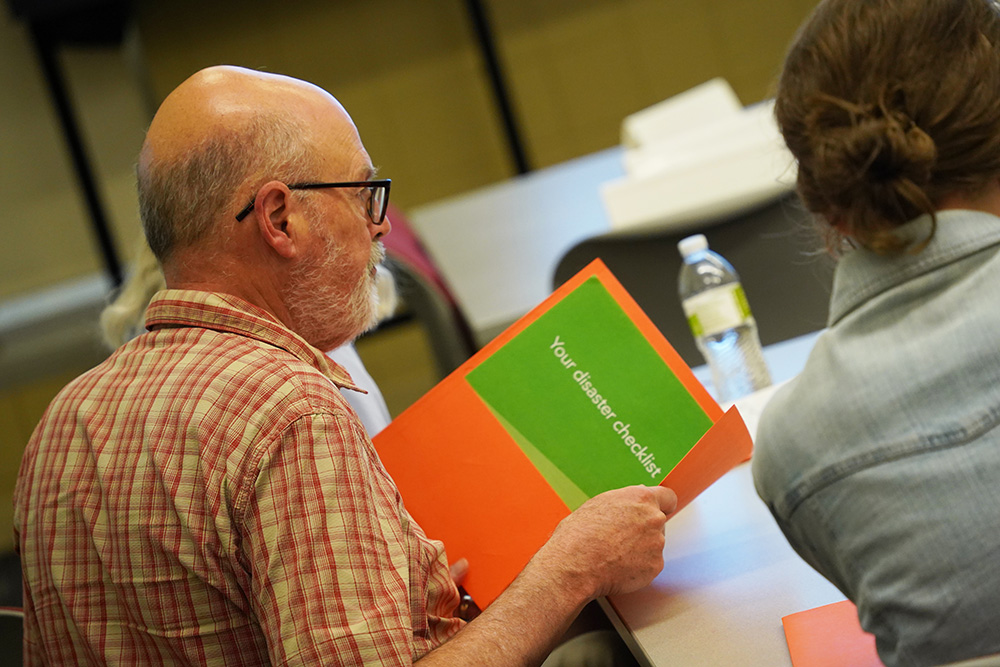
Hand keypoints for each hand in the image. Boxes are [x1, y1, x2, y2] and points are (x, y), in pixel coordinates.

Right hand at [536, 485, 676, 599]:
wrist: (575, 563)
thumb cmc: (580, 534)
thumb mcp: (599, 504)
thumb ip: (625, 501)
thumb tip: (636, 499)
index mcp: (641, 498)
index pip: (668, 497)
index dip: (662, 505)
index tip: (660, 511)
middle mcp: (654, 518)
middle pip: (658, 523)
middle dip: (645, 529)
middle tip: (622, 538)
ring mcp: (657, 543)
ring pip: (654, 545)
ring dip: (641, 549)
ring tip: (614, 554)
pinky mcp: (655, 566)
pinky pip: (650, 565)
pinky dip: (638, 567)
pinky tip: (618, 566)